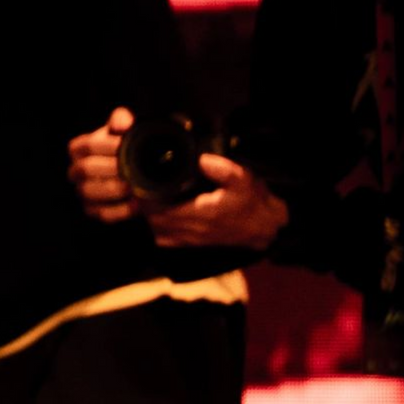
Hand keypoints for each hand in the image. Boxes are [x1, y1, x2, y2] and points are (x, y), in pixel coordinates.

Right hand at [68, 106, 138, 222]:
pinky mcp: (93, 210)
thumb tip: (121, 122)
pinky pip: (101, 213)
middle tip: (130, 168)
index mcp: (80, 149)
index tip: (123, 146)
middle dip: (109, 169)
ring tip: (133, 187)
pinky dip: (119, 210)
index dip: (103, 145)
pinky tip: (135, 204)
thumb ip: (121, 121)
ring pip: (88, 192)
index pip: (85, 145)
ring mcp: (83, 191)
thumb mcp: (125, 131)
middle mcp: (77, 170)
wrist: (138, 174)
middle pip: (84, 169)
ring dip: (112, 190)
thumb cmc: (126, 148)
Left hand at [144, 155, 289, 249]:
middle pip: (153, 219)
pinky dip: (156, 228)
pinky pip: (165, 240)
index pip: (160, 209)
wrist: (264, 227)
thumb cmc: (252, 202)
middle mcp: (192, 229)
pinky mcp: (193, 244)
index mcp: (201, 213)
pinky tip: (157, 214)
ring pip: (157, 230)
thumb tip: (201, 159)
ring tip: (145, 199)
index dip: (145, 197)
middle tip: (139, 187)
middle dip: (143, 205)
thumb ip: (223, 169)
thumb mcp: (243, 180)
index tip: (139, 182)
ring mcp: (191, 239)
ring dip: (148, 217)